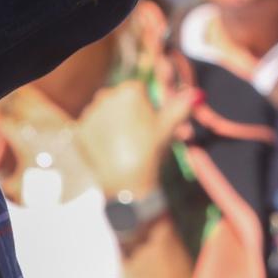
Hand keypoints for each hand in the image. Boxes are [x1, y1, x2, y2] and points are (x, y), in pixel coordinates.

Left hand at [73, 77, 198, 195]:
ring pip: (109, 114)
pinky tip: (112, 152)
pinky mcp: (80, 129)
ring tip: (128, 149)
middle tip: (145, 140)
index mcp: (130, 91)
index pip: (142, 91)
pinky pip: (94, 127)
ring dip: (118, 126)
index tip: (155, 127)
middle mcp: (106, 95)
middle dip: (134, 117)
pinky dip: (102, 136)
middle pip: (123, 102)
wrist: (123, 187)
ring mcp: (91, 112)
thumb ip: (181, 107)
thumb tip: (198, 94)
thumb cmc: (148, 154)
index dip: (151, 109)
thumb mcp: (167, 129)